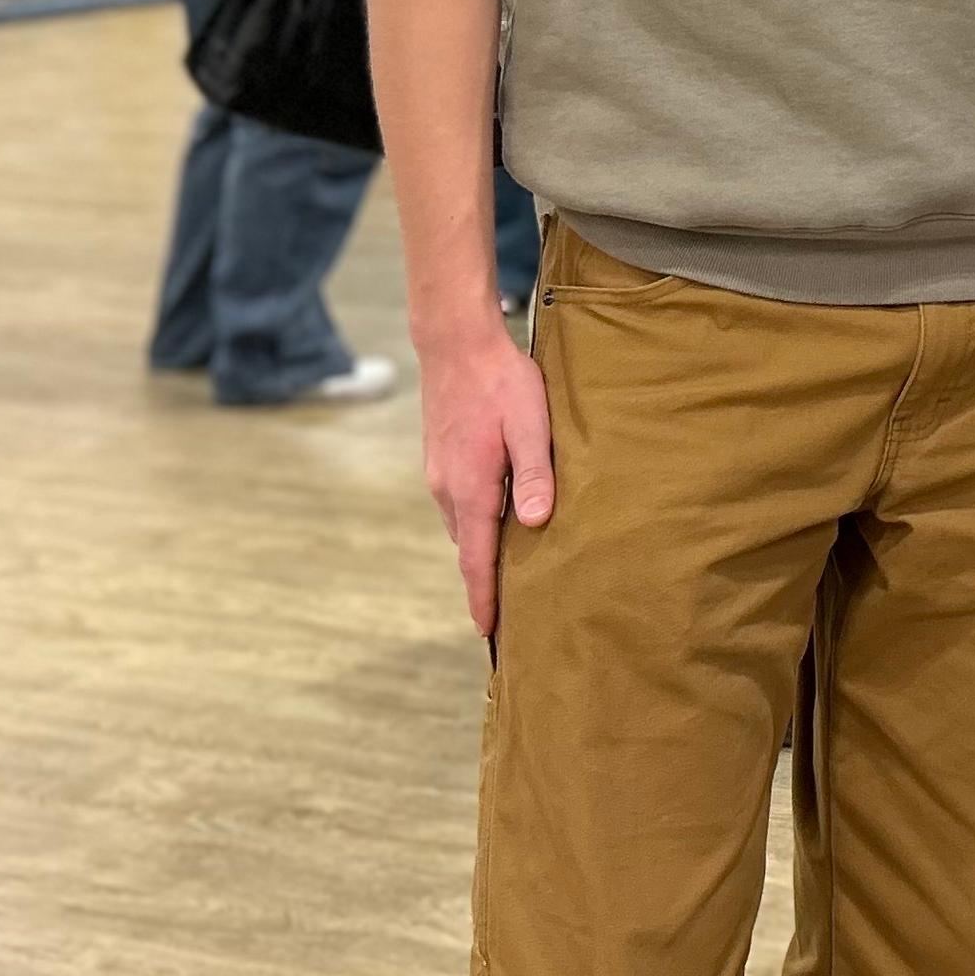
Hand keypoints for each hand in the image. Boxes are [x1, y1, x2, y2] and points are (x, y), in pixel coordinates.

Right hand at [414, 297, 552, 638]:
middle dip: (485, 582)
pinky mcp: (440, 459)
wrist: (454, 342)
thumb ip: (535, 473)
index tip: (491, 633)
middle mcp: (448, 490)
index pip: (477, 561)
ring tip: (507, 573)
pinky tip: (498, 519)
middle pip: (468, 549)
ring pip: (464, 526)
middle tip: (508, 612)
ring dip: (481, 551)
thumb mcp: (530, 424)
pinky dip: (476, 523)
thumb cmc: (501, 381)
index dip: (485, 598)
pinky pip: (458, 504)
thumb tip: (534, 523)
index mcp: (471, 490)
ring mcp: (439, 475)